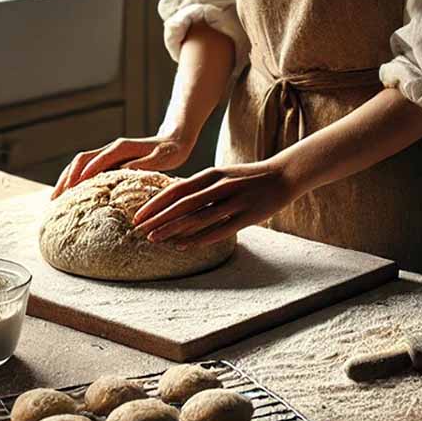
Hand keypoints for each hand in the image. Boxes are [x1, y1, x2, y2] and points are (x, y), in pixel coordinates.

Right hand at [51, 133, 193, 199]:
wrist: (173, 141)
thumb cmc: (170, 152)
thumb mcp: (162, 158)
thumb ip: (144, 164)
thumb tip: (126, 170)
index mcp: (122, 148)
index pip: (98, 159)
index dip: (85, 173)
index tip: (74, 189)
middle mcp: (111, 148)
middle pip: (81, 160)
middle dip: (67, 178)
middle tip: (56, 198)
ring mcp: (108, 154)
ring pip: (80, 164)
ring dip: (66, 179)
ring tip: (55, 198)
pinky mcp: (108, 160)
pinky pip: (85, 168)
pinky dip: (74, 179)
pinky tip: (69, 193)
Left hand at [130, 159, 303, 247]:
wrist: (283, 175)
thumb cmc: (248, 178)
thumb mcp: (222, 176)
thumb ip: (201, 187)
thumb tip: (175, 201)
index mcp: (211, 174)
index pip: (177, 189)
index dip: (156, 203)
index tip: (138, 215)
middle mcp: (220, 186)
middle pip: (182, 204)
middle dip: (158, 218)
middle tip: (139, 230)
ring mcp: (234, 201)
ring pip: (198, 218)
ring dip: (173, 230)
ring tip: (155, 240)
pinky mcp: (247, 216)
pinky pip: (220, 229)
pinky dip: (199, 238)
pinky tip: (183, 246)